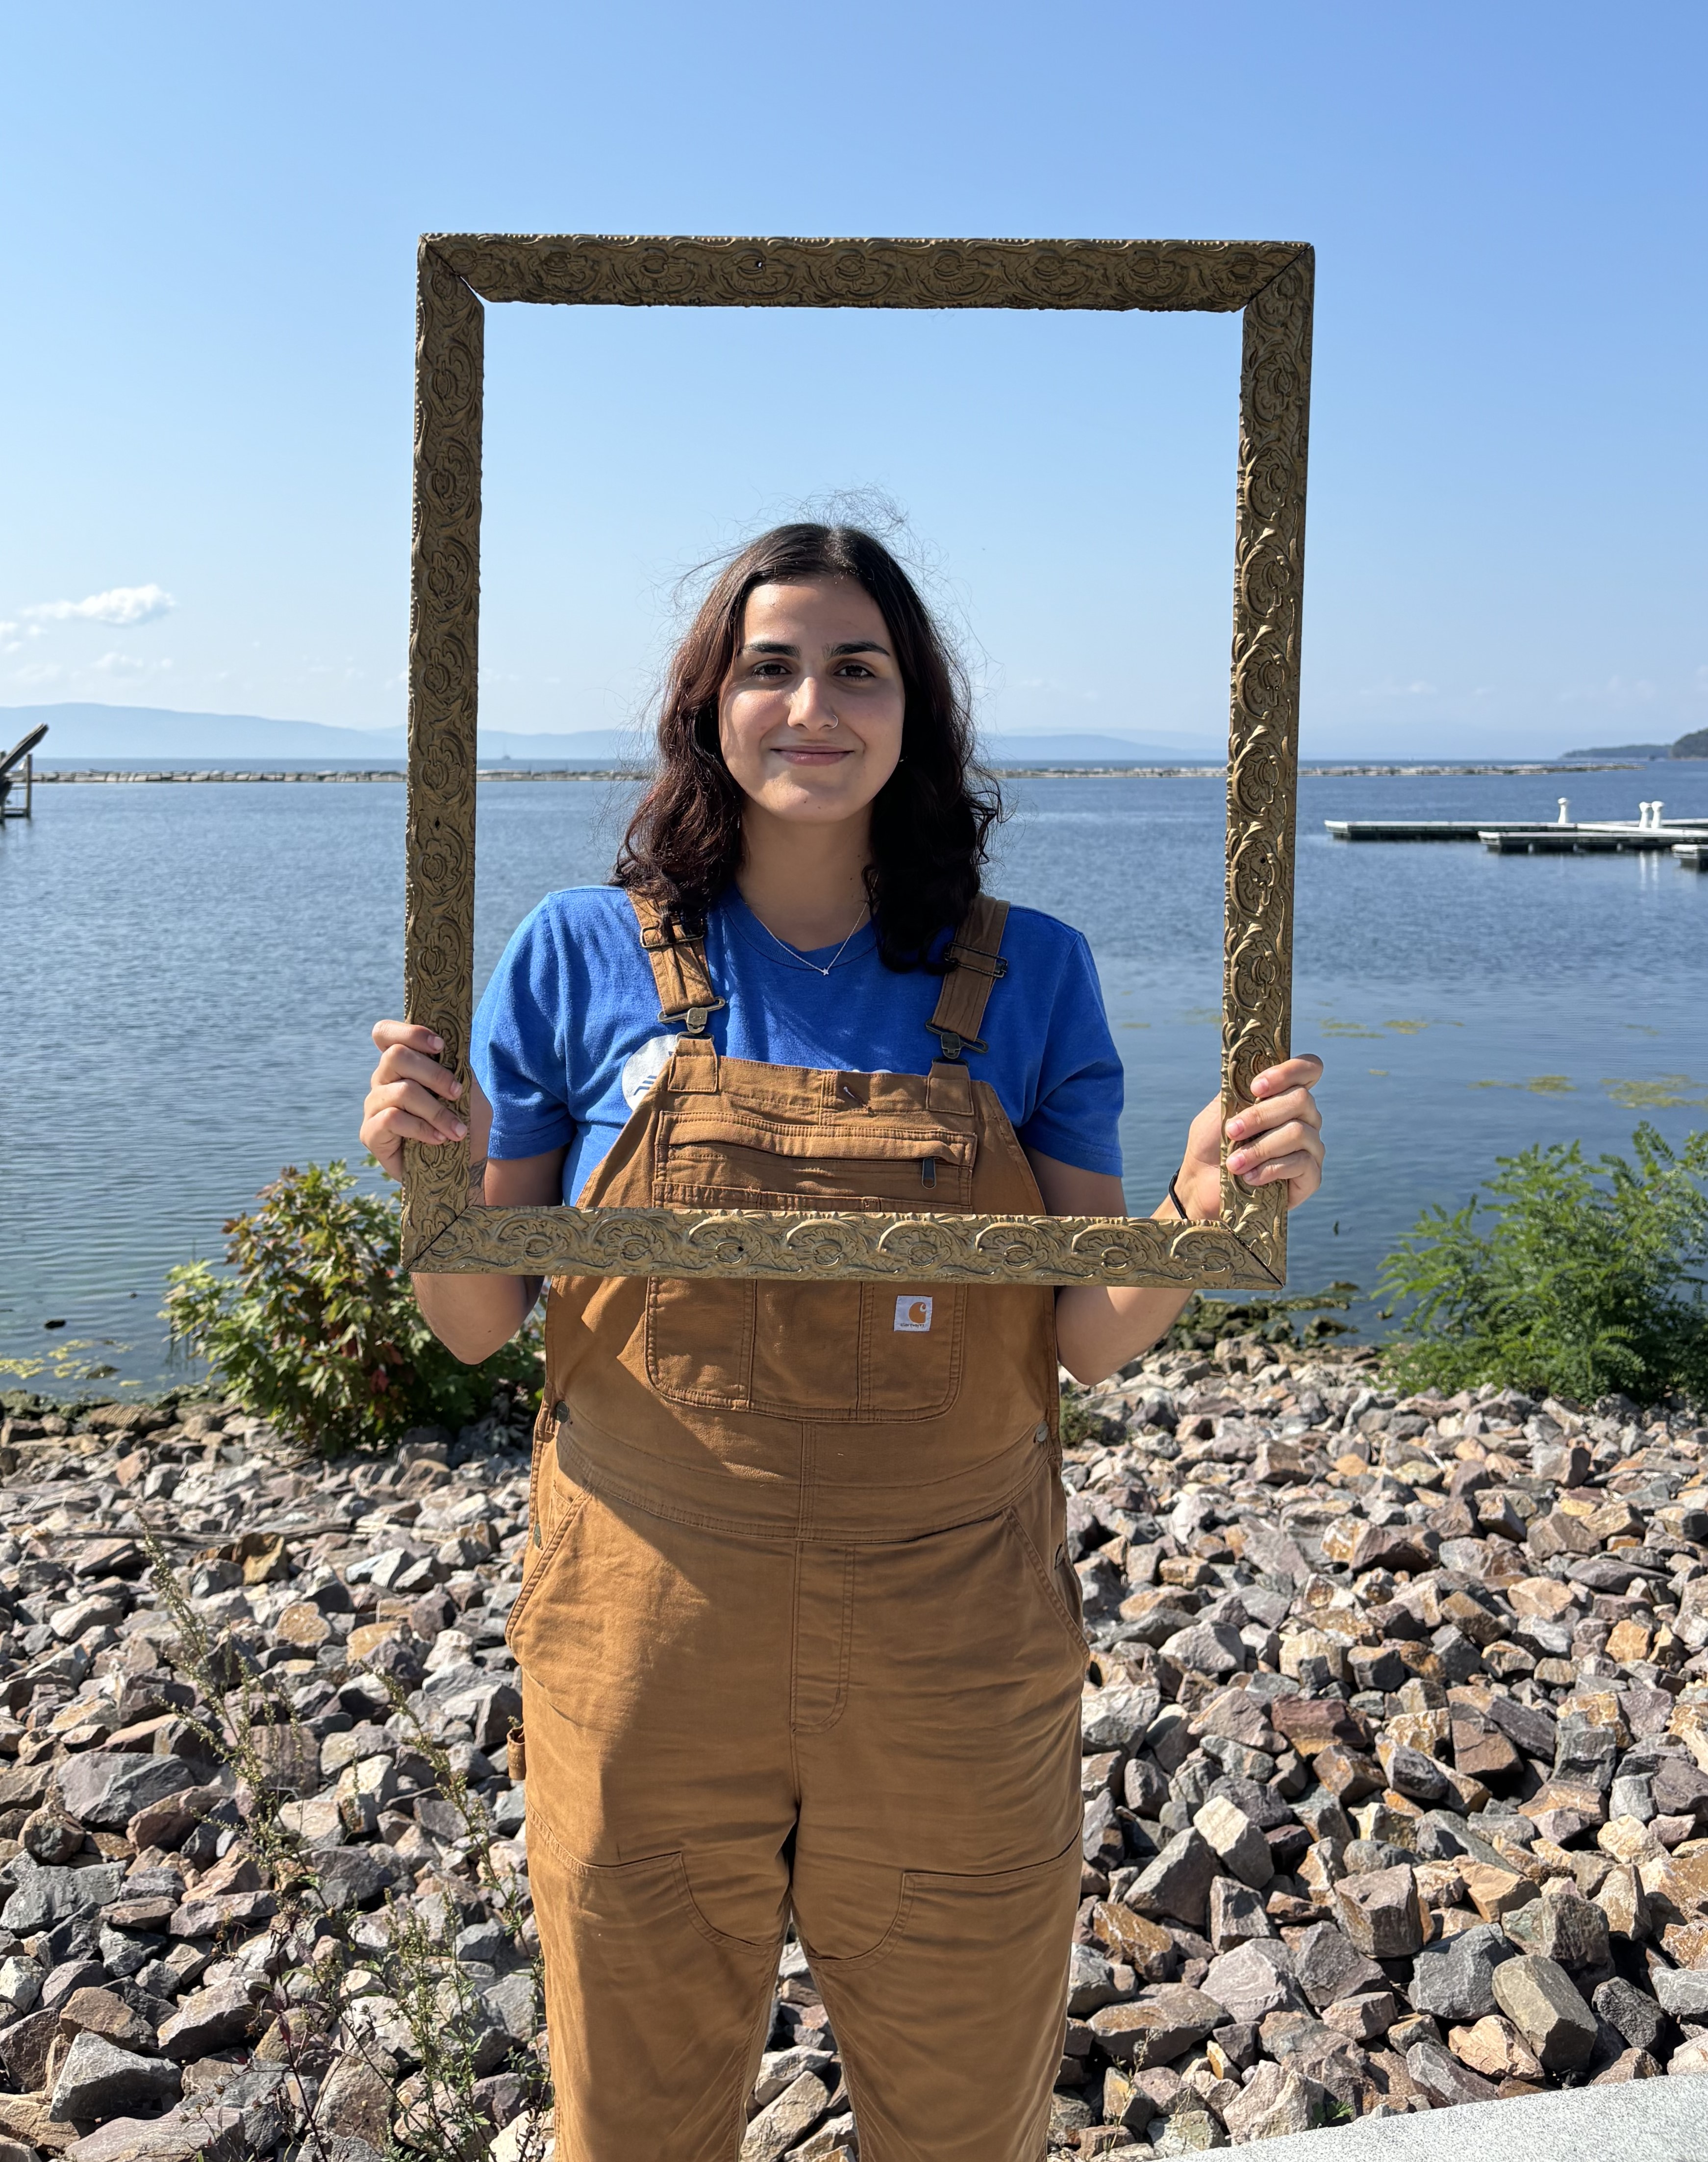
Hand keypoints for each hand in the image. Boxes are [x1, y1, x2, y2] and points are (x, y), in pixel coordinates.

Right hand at [360, 1021, 473, 1181]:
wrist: (462, 1166)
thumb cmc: (465, 1124)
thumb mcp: (469, 1091)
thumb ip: (457, 1067)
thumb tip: (450, 1048)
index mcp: (403, 1065)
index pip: (384, 1033)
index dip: (409, 1032)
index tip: (440, 1046)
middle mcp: (383, 1080)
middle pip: (395, 1056)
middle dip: (434, 1074)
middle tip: (457, 1093)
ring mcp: (374, 1106)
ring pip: (400, 1091)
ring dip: (435, 1110)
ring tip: (457, 1130)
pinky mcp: (370, 1133)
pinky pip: (391, 1118)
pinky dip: (421, 1128)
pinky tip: (439, 1140)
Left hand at [1174, 1054, 1324, 1218]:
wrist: (1203, 1185)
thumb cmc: (1212, 1144)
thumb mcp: (1220, 1110)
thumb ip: (1241, 1089)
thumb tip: (1256, 1075)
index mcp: (1285, 1096)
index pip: (1309, 1069)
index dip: (1289, 1072)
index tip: (1256, 1088)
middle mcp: (1305, 1119)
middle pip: (1301, 1099)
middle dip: (1260, 1115)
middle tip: (1231, 1131)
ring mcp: (1311, 1148)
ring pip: (1298, 1132)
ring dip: (1260, 1147)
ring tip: (1234, 1163)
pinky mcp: (1311, 1177)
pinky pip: (1301, 1164)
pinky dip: (1270, 1169)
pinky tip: (1249, 1177)